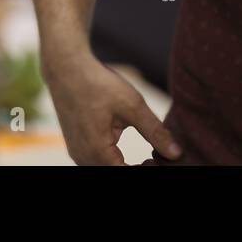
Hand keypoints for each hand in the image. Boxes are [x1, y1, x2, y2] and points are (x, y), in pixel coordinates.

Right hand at [44, 51, 182, 165]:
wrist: (65, 67)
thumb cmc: (98, 84)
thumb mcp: (132, 106)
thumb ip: (155, 132)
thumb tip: (176, 154)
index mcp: (97, 153)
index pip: (127, 174)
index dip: (147, 170)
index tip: (163, 161)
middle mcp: (83, 159)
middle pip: (115, 173)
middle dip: (137, 169)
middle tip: (158, 158)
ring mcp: (77, 153)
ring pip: (105, 168)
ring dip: (124, 164)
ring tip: (148, 155)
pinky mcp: (76, 145)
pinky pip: (96, 160)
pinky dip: (112, 157)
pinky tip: (125, 142)